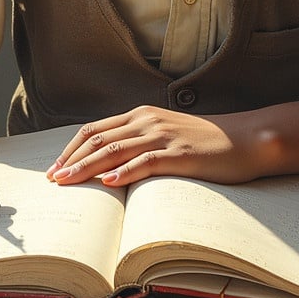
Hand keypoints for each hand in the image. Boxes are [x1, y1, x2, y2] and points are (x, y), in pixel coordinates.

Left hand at [45, 106, 263, 187]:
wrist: (246, 138)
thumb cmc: (205, 142)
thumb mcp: (166, 134)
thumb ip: (139, 141)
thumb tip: (107, 165)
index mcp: (140, 115)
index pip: (94, 129)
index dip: (71, 149)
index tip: (54, 168)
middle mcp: (147, 120)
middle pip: (98, 138)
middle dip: (71, 159)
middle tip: (52, 180)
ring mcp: (163, 135)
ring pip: (115, 149)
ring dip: (87, 167)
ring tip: (68, 182)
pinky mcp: (180, 153)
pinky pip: (147, 161)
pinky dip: (125, 172)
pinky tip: (110, 182)